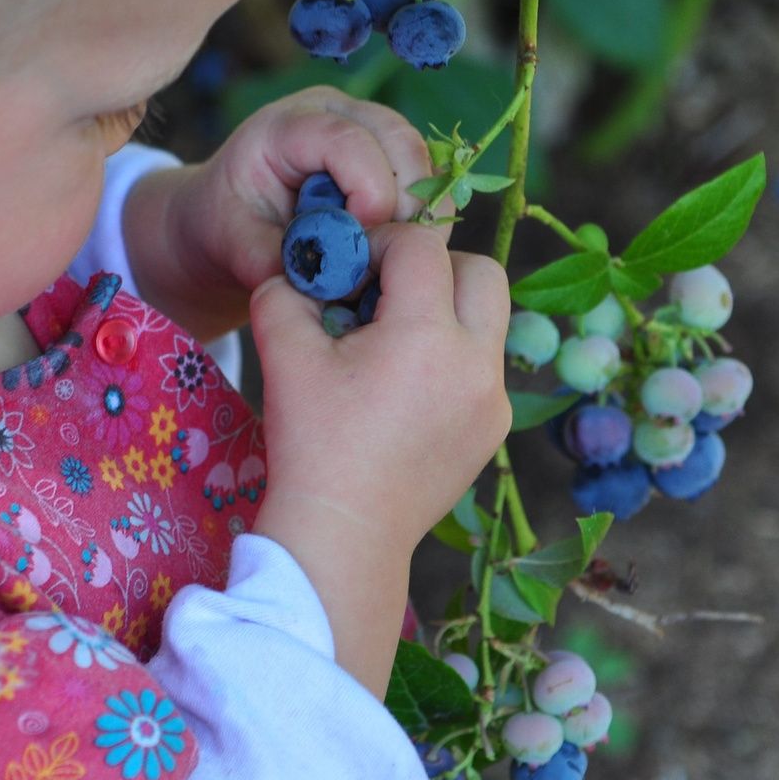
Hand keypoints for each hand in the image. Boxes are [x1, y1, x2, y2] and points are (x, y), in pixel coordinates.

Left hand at [121, 89, 434, 340]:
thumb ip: (271, 260)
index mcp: (286, 126)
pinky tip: (399, 247)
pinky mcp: (388, 152)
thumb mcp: (231, 244)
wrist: (228, 217)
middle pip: (399, 140)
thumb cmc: (226, 224)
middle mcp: (333, 112)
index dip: (369, 190)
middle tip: (391, 255)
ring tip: (391, 256)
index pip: (346, 140)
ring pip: (420, 159)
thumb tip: (324, 281)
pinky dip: (422, 214)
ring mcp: (366, 125)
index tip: (364, 242)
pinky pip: (425, 177)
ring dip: (419, 211)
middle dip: (405, 202)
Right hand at [249, 224, 512, 696]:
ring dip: (448, 311)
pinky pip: (485, 367)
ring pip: (490, 319)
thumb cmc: (311, 444)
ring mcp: (492, 399)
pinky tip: (408, 386)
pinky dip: (454, 357)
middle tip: (388, 293)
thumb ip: (287, 292)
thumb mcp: (284, 355)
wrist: (344, 534)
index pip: (421, 248)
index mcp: (425, 336)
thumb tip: (300, 269)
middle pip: (481, 271)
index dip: (382, 245)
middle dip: (435, 268)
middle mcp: (475, 361)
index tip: (353, 270)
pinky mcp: (494, 429)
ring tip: (397, 340)